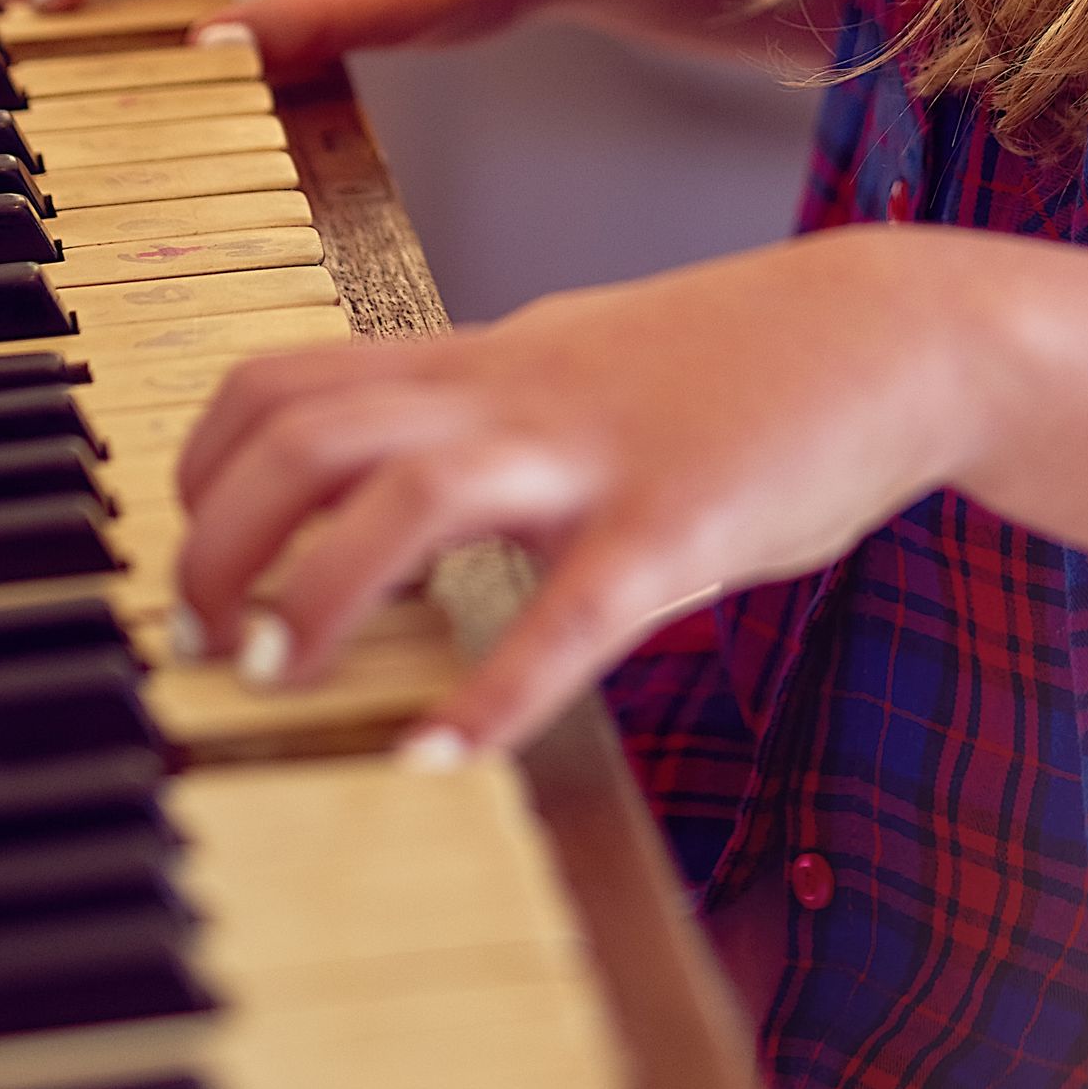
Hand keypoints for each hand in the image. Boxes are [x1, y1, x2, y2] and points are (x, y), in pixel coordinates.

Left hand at [175, 231, 969, 747]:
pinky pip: (566, 613)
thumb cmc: (738, 364)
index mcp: (481, 363)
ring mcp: (591, 456)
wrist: (894, 331)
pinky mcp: (678, 525)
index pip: (285, 382)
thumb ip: (481, 414)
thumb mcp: (580, 363)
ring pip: (404, 499)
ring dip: (315, 599)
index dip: (204, 474)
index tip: (192, 561)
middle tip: (208, 641)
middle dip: (220, 542)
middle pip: (303, 433)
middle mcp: (512, 394)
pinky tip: (443, 757)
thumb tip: (381, 489)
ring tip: (285, 679)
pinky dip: (491, 693)